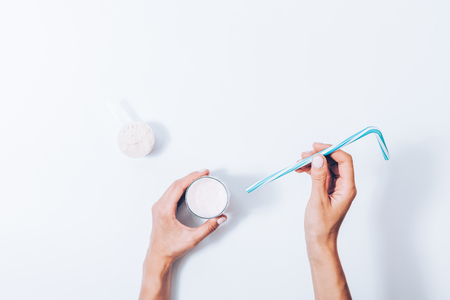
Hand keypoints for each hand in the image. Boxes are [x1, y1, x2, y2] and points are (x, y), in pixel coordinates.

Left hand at [139, 169, 226, 299]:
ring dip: (185, 180)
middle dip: (190, 176)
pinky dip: (180, 187)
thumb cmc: (171, 248)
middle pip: (175, 184)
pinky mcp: (159, 210)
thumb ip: (208, 228)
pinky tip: (188, 187)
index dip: (192, 177)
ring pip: (172, 187)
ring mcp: (158, 207)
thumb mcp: (192, 238)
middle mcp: (159, 206)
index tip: (203, 173)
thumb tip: (221, 218)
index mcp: (165, 210)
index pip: (179, 186)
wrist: (158, 256)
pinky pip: (170, 193)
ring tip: (198, 178)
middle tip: (204, 173)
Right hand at [296, 143, 356, 245]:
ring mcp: (336, 187)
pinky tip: (300, 170)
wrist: (319, 241)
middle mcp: (344, 185)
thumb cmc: (321, 226)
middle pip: (334, 161)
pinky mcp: (327, 190)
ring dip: (313, 162)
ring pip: (326, 166)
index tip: (316, 147)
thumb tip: (319, 158)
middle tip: (303, 155)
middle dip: (319, 155)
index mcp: (347, 188)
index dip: (331, 150)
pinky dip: (311, 170)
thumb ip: (319, 178)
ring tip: (298, 163)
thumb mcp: (318, 200)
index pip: (344, 161)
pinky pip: (321, 174)